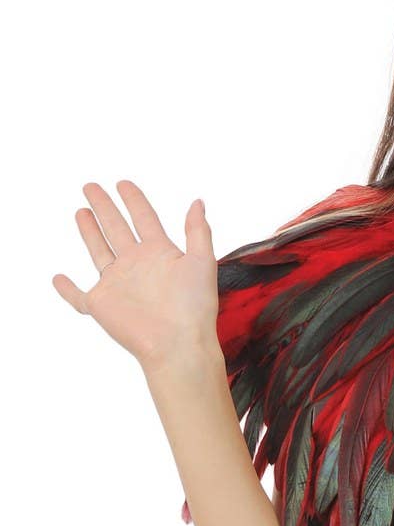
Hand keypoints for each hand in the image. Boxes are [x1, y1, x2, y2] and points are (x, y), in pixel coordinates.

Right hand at [53, 180, 221, 372]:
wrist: (179, 342)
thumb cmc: (195, 306)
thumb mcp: (202, 261)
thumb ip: (198, 232)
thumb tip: (198, 202)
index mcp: (160, 252)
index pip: (144, 218)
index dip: (134, 200)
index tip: (123, 183)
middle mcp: (136, 264)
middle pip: (116, 228)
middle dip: (105, 207)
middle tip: (91, 186)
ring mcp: (118, 284)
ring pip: (99, 252)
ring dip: (90, 232)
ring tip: (82, 211)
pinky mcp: (102, 305)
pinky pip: (78, 297)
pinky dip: (67, 289)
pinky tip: (58, 278)